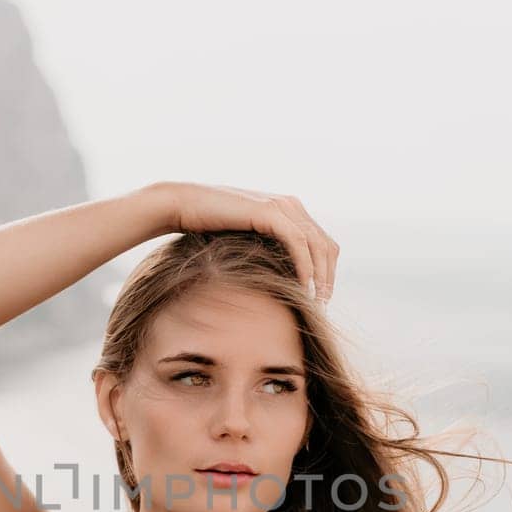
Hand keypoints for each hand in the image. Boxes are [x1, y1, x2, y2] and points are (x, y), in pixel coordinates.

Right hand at [157, 182, 338, 303]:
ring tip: (315, 302)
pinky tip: (302, 287)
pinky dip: (304, 266)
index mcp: (289, 210)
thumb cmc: (207, 227)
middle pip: (326, 245)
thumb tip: (276, 281)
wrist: (183, 206)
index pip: (322, 243)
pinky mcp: (269, 212)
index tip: (319, 298)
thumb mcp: (245, 242)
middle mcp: (290, 205)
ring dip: (320, 276)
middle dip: (328, 278)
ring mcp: (282, 206)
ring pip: (317, 245)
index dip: (327, 272)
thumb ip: (265, 252)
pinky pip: (298, 242)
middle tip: (321, 306)